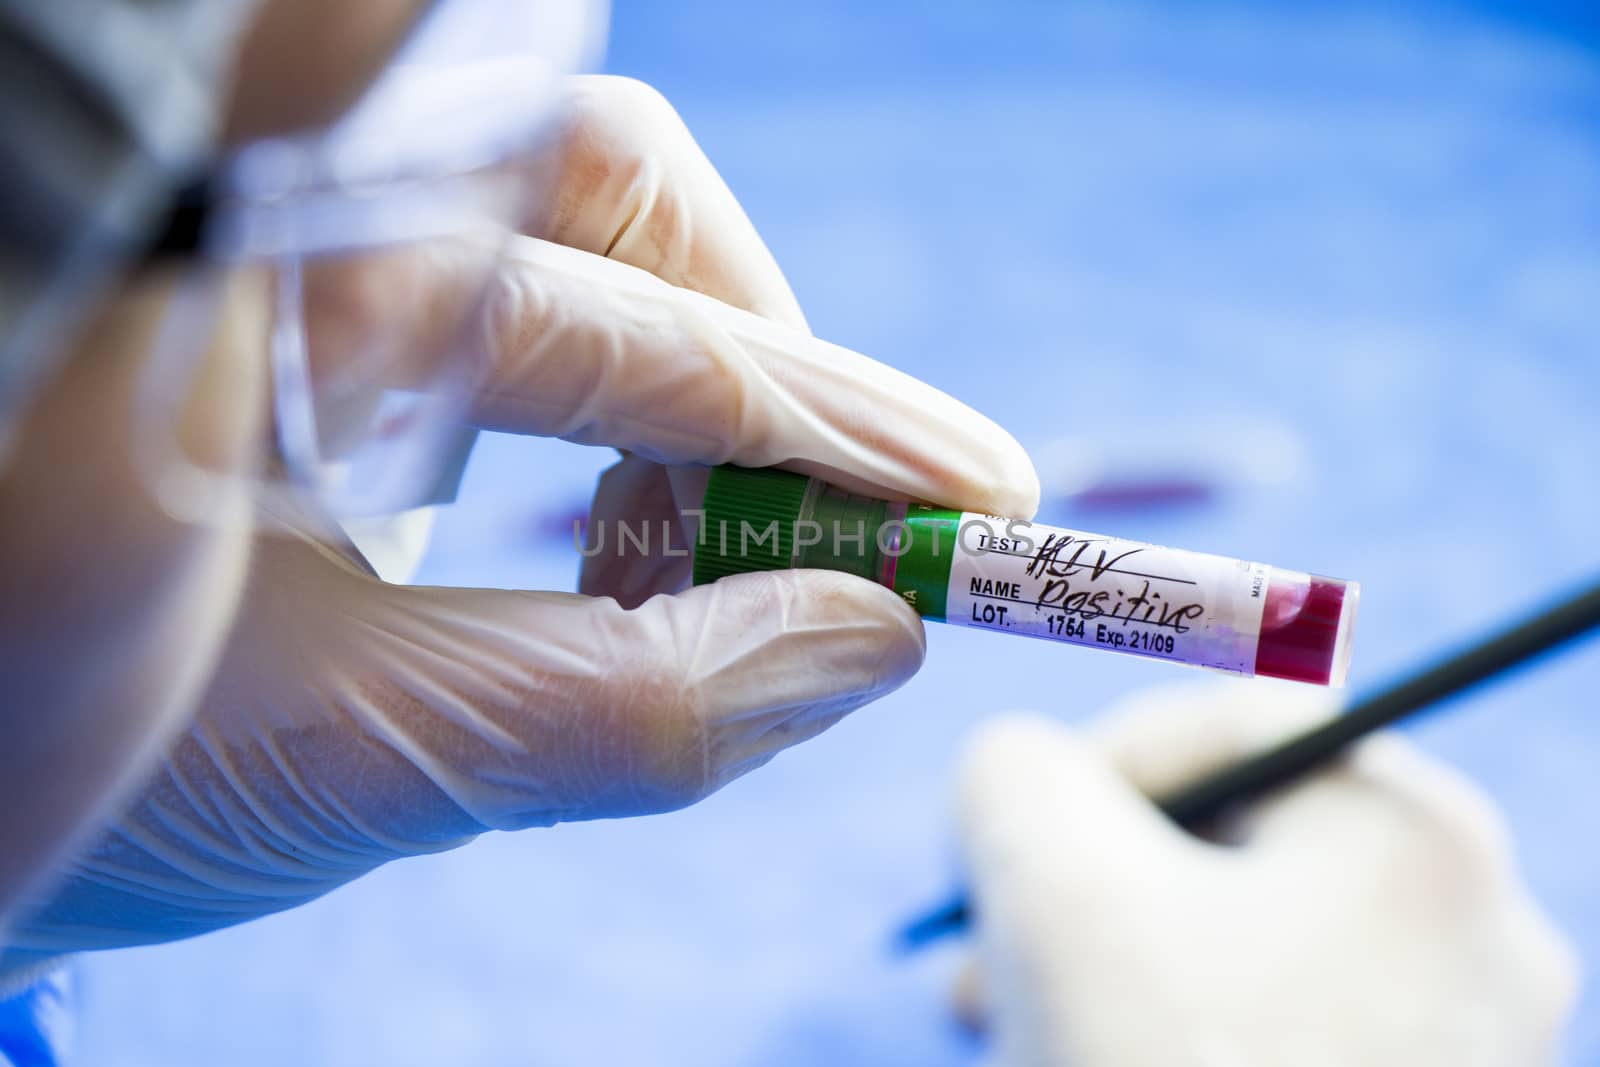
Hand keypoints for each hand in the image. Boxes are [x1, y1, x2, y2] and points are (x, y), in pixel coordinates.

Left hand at [4, 76, 1036, 961]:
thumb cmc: (38, 768)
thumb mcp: (346, 755)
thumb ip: (623, 706)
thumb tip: (867, 647)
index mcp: (271, 299)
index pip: (616, 300)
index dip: (822, 405)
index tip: (973, 511)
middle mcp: (281, 225)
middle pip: (606, 192)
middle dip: (767, 365)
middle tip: (877, 536)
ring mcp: (289, 259)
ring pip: (563, 232)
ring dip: (697, 391)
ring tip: (755, 562)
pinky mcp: (302, 318)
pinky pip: (504, 301)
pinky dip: (610, 414)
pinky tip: (635, 538)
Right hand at [955, 683, 1577, 1066]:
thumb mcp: (1045, 887)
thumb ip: (1015, 770)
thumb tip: (1023, 775)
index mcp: (1414, 834)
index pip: (1234, 716)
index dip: (1097, 760)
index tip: (1011, 844)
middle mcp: (1472, 928)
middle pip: (1234, 836)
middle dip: (1085, 885)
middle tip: (991, 953)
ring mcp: (1461, 1038)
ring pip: (1243, 939)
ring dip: (1109, 963)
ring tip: (1012, 1026)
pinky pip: (1277, 1025)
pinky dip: (1173, 1032)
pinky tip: (1093, 1066)